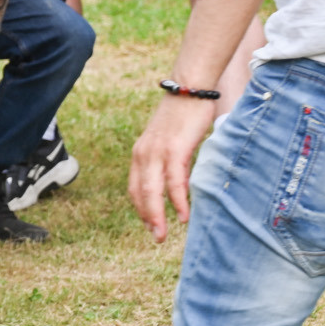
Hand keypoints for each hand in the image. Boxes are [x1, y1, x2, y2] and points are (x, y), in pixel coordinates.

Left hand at [128, 94, 215, 241]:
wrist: (190, 87)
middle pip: (140, 194)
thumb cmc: (183, 113)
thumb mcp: (168, 139)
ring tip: (163, 234)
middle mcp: (143, 154)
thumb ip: (166, 159)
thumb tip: (174, 178)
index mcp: (140, 153)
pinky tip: (183, 215)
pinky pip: (174, 182)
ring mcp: (157, 152)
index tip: (150, 225)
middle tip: (157, 238)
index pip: (134, 187)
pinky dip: (177, 201)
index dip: (141, 209)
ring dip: (158, 216)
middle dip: (147, 219)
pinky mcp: (175, 150)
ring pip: (153, 192)